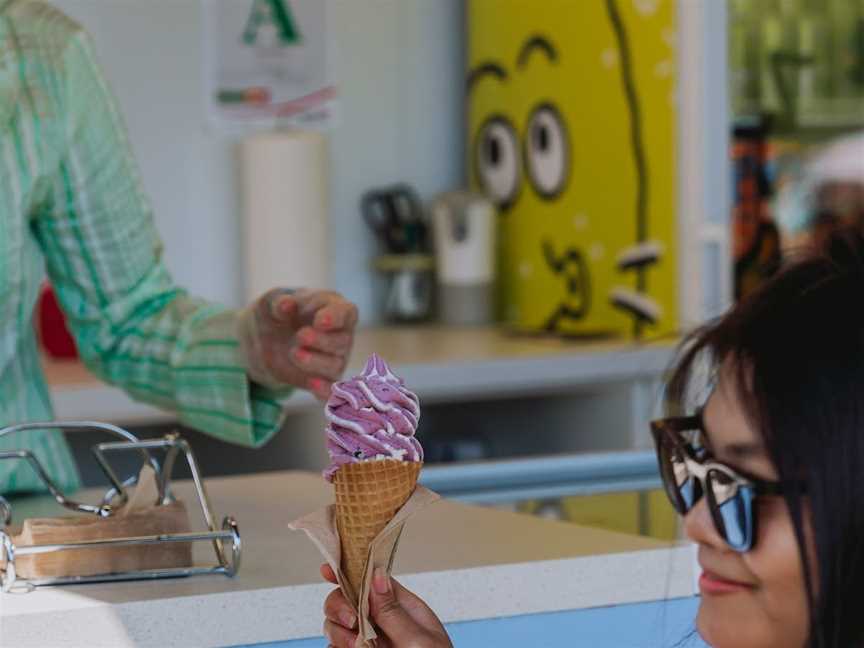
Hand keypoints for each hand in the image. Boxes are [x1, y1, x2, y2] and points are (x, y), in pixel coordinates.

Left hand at [238, 289, 357, 399]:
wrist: (269, 337)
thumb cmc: (279, 312)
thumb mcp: (271, 302)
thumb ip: (278, 302)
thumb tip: (286, 305)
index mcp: (332, 308)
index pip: (345, 312)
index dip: (336, 317)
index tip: (320, 321)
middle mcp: (340, 335)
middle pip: (342, 341)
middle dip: (322, 341)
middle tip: (300, 336)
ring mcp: (334, 358)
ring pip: (336, 365)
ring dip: (316, 363)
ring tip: (294, 354)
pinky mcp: (323, 379)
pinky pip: (331, 389)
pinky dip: (325, 390)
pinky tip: (313, 386)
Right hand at [320, 564, 451, 647]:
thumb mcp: (419, 641)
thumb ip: (394, 611)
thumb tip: (377, 576)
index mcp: (404, 609)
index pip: (373, 580)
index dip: (350, 570)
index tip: (328, 570)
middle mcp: (383, 623)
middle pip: (348, 599)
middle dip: (341, 606)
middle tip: (351, 622)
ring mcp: (369, 642)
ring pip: (337, 625)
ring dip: (339, 632)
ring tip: (357, 646)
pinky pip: (335, 647)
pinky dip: (336, 647)